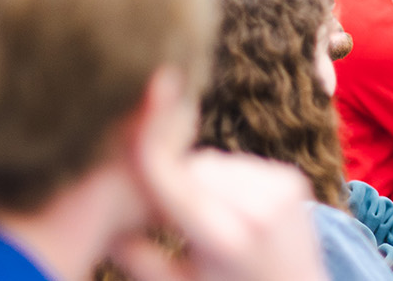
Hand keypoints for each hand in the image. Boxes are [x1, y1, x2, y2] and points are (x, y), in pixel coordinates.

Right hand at [114, 150, 327, 280]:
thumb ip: (137, 257)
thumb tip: (100, 222)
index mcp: (223, 242)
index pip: (172, 182)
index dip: (145, 153)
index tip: (125, 135)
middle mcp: (257, 210)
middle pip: (191, 170)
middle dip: (174, 185)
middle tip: (171, 220)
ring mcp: (281, 191)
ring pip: (212, 162)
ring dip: (199, 180)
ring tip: (208, 223)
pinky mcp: (293, 179)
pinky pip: (239, 163)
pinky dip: (227, 179)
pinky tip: (234, 212)